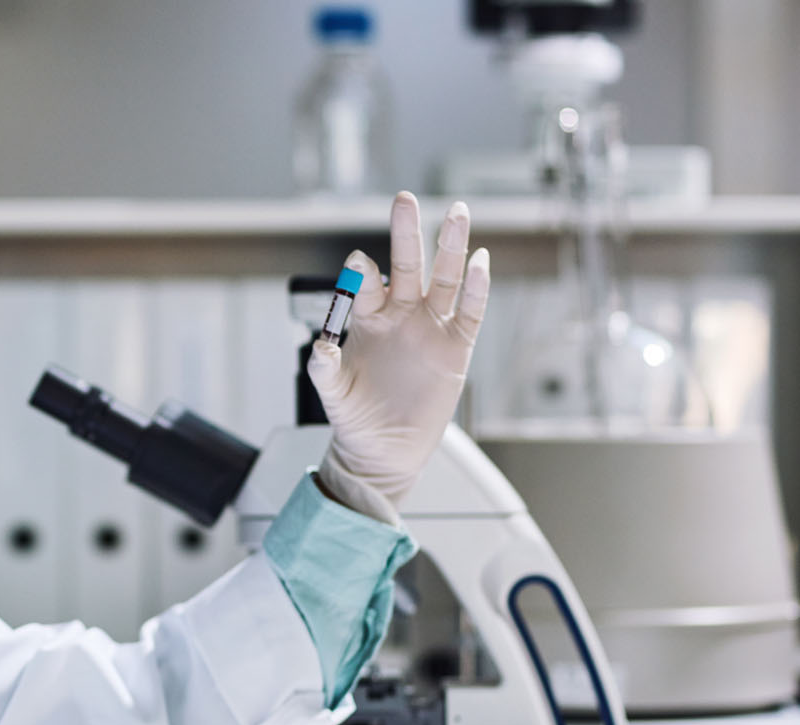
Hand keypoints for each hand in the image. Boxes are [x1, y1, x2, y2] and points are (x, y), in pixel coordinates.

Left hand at [309, 191, 490, 523]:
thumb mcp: (333, 392)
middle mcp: (401, 314)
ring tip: (456, 212)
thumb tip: (320, 344)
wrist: (383, 449)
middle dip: (406, 233)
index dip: (362, 273)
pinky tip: (480, 262)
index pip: (366, 284)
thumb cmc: (354, 415)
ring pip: (444, 278)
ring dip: (451, 246)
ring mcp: (431, 327)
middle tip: (403, 200)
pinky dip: (478, 289)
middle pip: (407, 265)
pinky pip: (470, 313)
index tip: (358, 264)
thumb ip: (325, 367)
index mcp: (368, 318)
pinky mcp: (456, 348)